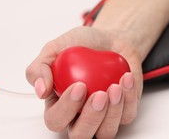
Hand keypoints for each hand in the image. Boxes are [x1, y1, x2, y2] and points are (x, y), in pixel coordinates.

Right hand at [26, 26, 142, 137]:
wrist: (110, 39)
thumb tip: (40, 90)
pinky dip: (129, 99)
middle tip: (99, 94)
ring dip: (113, 112)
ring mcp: (103, 117)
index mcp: (58, 105)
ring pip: (106, 132)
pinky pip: (127, 115)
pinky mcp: (124, 111)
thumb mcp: (56, 47)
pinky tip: (126, 79)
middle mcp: (79, 116)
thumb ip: (40, 67)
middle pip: (81, 135)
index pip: (56, 120)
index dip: (66, 108)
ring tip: (116, 86)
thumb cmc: (81, 45)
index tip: (79, 86)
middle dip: (91, 118)